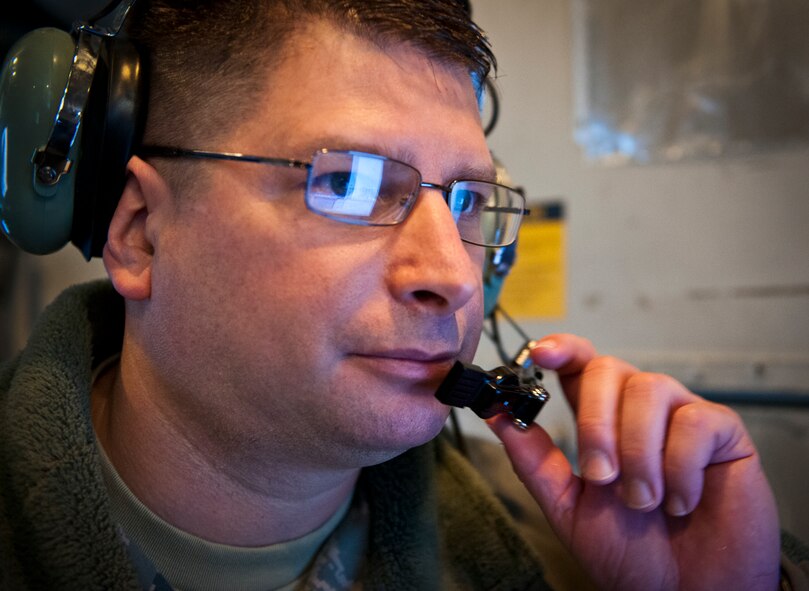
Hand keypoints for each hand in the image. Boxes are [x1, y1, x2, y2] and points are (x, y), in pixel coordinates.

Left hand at [488, 334, 779, 590]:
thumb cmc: (630, 552)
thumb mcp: (568, 506)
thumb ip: (533, 460)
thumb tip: (495, 414)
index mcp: (600, 418)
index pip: (580, 363)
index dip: (562, 348)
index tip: (541, 354)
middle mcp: (638, 407)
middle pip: (607, 368)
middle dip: (595, 423)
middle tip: (600, 477)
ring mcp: (681, 414)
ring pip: (649, 389)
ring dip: (638, 453)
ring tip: (644, 501)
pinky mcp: (723, 431)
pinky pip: (695, 420)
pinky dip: (681, 466)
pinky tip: (682, 500)